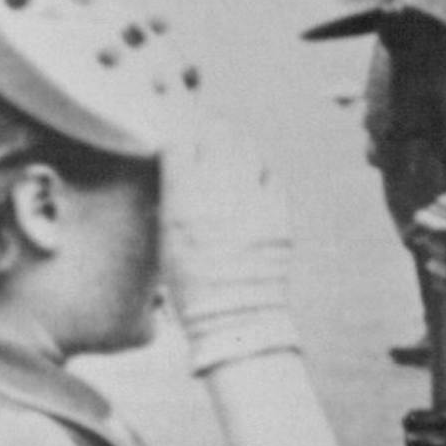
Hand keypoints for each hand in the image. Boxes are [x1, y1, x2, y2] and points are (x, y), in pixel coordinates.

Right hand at [160, 126, 297, 375]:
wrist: (235, 314)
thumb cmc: (191, 282)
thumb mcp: (167, 237)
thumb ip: (172, 197)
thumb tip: (175, 172)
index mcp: (184, 196)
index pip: (179, 143)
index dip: (177, 140)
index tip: (177, 144)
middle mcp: (219, 188)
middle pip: (216, 133)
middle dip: (209, 131)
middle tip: (206, 137)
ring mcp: (253, 197)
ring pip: (247, 147)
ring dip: (236, 145)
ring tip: (229, 154)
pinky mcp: (278, 211)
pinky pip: (270, 175)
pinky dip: (260, 172)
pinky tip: (252, 181)